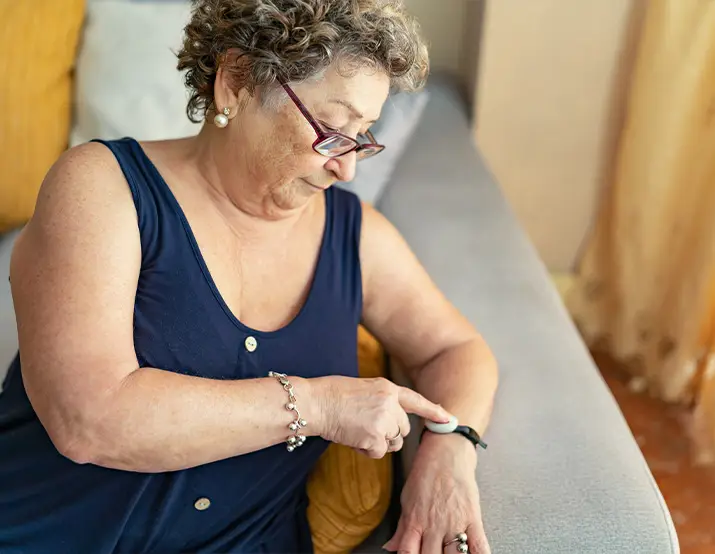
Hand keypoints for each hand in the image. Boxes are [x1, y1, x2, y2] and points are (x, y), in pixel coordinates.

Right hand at [311, 376, 451, 458]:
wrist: (316, 403)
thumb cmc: (332, 395)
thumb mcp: (363, 389)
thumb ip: (382, 401)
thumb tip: (391, 420)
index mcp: (388, 388)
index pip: (416, 400)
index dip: (434, 411)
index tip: (449, 419)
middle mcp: (390, 404)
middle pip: (403, 429)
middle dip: (390, 433)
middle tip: (367, 427)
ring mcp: (384, 421)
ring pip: (393, 442)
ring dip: (379, 442)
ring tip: (357, 430)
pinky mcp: (375, 437)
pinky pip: (378, 452)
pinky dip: (366, 450)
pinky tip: (353, 437)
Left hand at [383, 433, 489, 553]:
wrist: (446, 451)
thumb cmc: (426, 472)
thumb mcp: (407, 498)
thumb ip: (401, 527)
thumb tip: (391, 547)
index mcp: (415, 521)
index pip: (408, 553)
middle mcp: (434, 526)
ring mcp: (454, 523)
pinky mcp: (473, 518)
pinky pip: (479, 546)